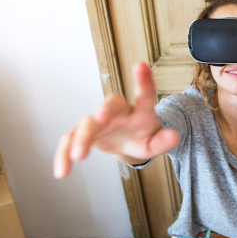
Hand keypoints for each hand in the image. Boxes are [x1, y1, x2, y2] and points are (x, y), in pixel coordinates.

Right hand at [53, 62, 178, 178]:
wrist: (128, 142)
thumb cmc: (143, 137)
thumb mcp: (155, 142)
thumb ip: (163, 141)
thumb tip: (174, 137)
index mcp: (139, 111)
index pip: (144, 94)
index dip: (143, 80)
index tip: (141, 65)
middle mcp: (117, 111)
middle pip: (109, 105)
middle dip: (105, 110)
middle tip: (101, 117)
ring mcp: (97, 120)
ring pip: (87, 124)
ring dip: (82, 138)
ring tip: (79, 157)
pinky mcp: (82, 132)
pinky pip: (70, 141)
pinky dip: (64, 155)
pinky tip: (62, 172)